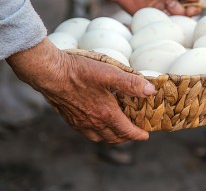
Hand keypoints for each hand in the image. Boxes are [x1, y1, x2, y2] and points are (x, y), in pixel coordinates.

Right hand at [6, 38, 153, 143]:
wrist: (50, 74)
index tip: (145, 136)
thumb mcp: (110, 74)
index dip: (137, 134)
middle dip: (126, 137)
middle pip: (114, 137)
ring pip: (99, 137)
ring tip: (117, 130)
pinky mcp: (69, 118)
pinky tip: (96, 123)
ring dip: (111, 136)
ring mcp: (80, 122)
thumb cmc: (80, 72)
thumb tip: (150, 91)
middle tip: (134, 133)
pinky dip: (96, 132)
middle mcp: (93, 122)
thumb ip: (131, 83)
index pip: (126, 131)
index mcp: (106, 114)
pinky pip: (86, 132)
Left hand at [86, 0, 201, 15]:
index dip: (195, 5)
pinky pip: (163, 25)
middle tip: (182, 9)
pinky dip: (167, 26)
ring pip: (175, 20)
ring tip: (171, 12)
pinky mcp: (151, 18)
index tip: (195, 6)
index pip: (191, 0)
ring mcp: (161, 10)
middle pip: (185, 12)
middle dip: (187, 13)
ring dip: (177, 19)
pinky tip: (166, 22)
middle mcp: (170, 1)